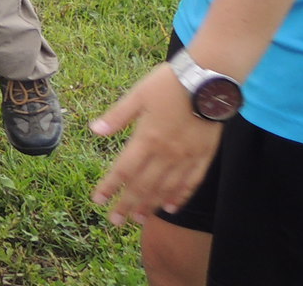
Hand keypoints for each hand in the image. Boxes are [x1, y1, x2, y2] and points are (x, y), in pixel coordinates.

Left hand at [90, 64, 222, 226]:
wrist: (208, 80)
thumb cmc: (169, 84)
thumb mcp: (137, 95)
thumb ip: (117, 116)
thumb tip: (94, 130)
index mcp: (147, 138)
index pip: (124, 169)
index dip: (110, 186)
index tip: (97, 200)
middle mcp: (167, 153)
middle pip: (144, 185)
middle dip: (127, 204)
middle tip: (115, 221)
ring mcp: (187, 157)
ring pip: (166, 188)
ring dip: (151, 205)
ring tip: (139, 219)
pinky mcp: (204, 156)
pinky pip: (191, 183)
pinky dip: (180, 196)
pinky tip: (171, 207)